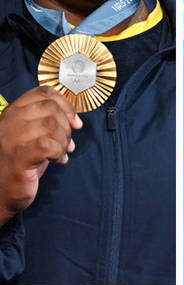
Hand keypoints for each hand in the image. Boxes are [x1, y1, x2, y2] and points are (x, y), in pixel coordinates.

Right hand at [0, 86, 81, 225]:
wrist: (2, 192)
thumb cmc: (20, 163)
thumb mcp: (32, 136)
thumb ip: (49, 122)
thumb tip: (75, 121)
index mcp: (12, 112)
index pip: (43, 92)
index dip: (66, 105)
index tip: (74, 122)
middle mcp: (8, 121)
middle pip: (51, 108)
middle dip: (66, 126)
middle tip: (65, 143)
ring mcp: (10, 139)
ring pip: (51, 125)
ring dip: (63, 141)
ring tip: (59, 153)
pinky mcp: (17, 157)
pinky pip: (48, 144)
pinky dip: (58, 152)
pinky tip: (54, 160)